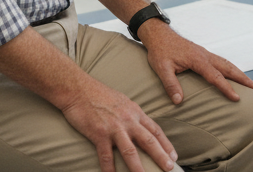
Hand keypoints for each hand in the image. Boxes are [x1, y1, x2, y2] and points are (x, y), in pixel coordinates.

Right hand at [57, 78, 177, 171]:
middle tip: (170, 168)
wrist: (78, 89)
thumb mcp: (122, 101)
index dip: (165, 144)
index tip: (173, 155)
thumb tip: (139, 124)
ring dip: (138, 167)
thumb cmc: (98, 94)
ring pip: (130, 151)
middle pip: (148, 141)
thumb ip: (131, 114)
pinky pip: (106, 156)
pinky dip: (109, 169)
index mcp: (135, 112)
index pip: (155, 130)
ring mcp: (114, 128)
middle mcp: (128, 120)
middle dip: (161, 156)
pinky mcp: (99, 134)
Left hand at [138, 20, 252, 104]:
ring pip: (225, 62)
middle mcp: (204, 55)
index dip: (226, 88)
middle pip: (227, 66)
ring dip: (238, 72)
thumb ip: (170, 84)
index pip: (215, 76)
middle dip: (241, 77)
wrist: (159, 34)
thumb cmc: (160, 51)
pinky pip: (220, 61)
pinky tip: (231, 72)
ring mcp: (204, 53)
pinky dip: (230, 67)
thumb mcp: (161, 68)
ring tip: (249, 81)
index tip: (236, 97)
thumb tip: (178, 101)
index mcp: (197, 59)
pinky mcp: (202, 53)